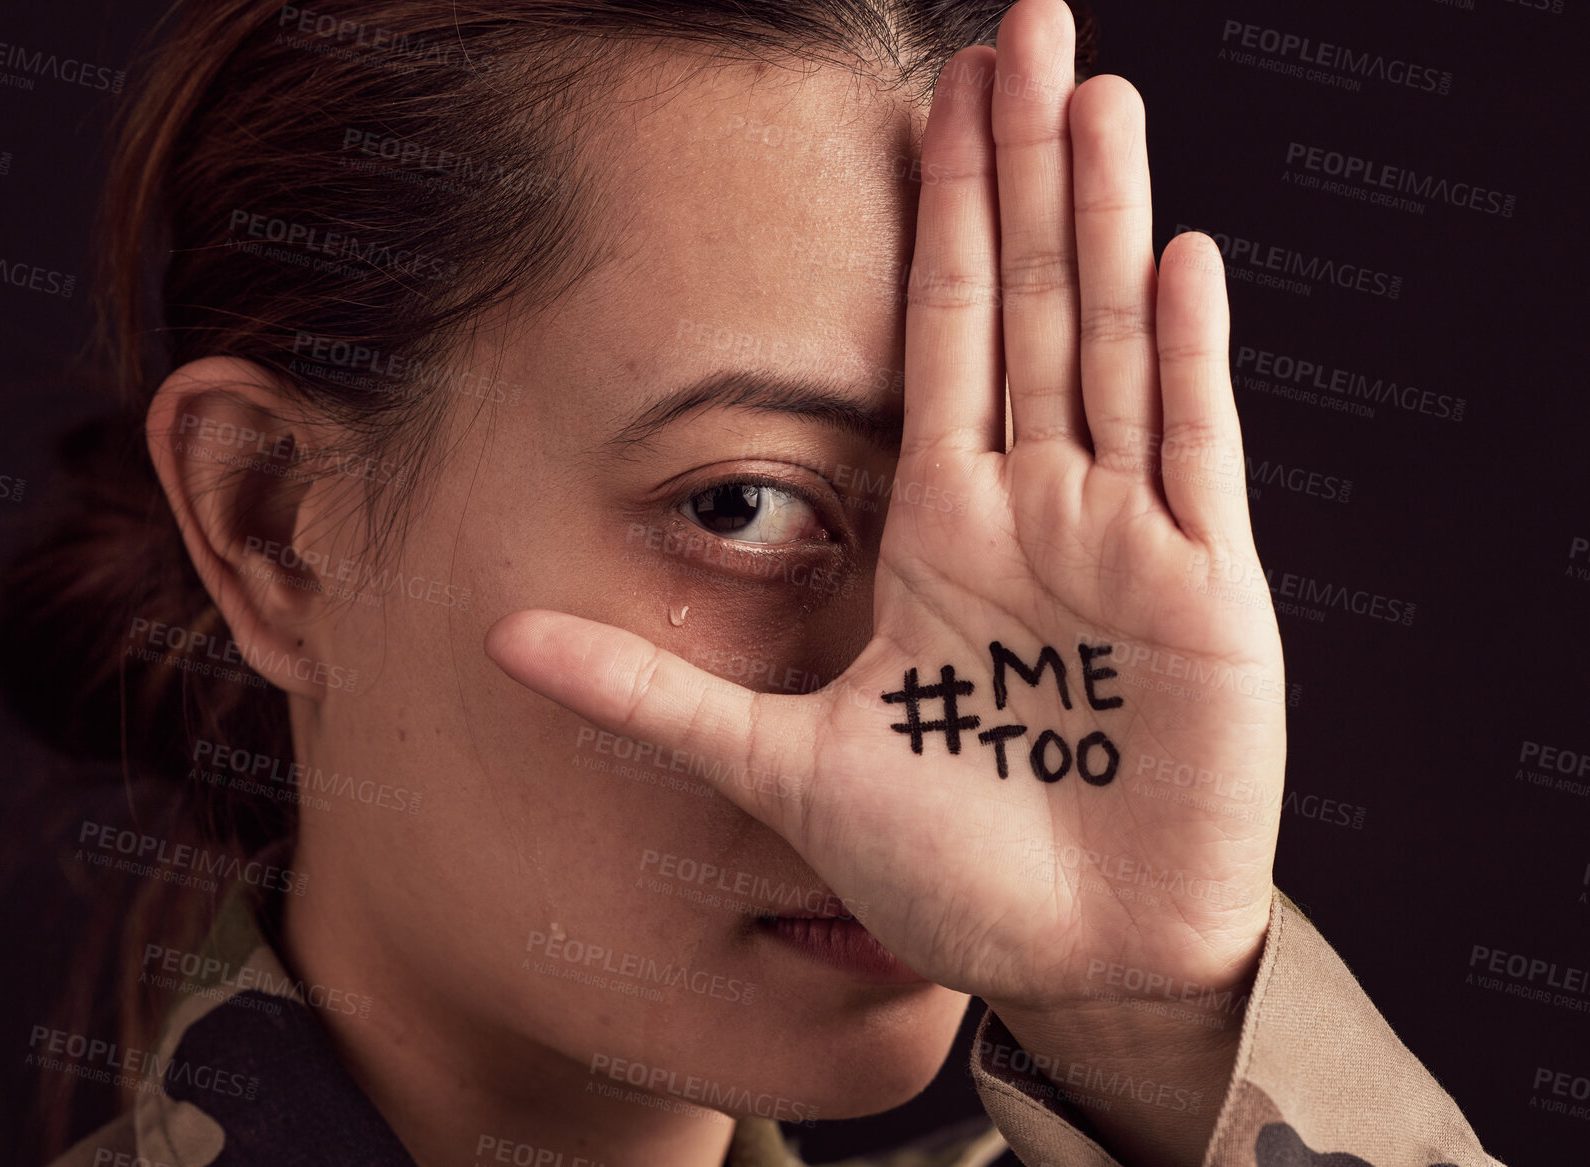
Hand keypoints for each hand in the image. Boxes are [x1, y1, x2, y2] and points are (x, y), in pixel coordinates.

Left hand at [488, 0, 1280, 1076]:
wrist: (1071, 958)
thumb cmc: (943, 869)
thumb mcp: (779, 763)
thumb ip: (650, 694)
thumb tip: (499, 634)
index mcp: (944, 529)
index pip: (939, 331)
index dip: (935, 212)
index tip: (930, 95)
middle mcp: (1034, 509)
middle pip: (1027, 300)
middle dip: (1024, 163)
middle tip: (1025, 22)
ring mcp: (1123, 540)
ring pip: (1109, 344)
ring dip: (1104, 220)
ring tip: (1097, 92)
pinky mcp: (1204, 593)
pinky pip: (1191, 450)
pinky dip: (1183, 358)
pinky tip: (1175, 255)